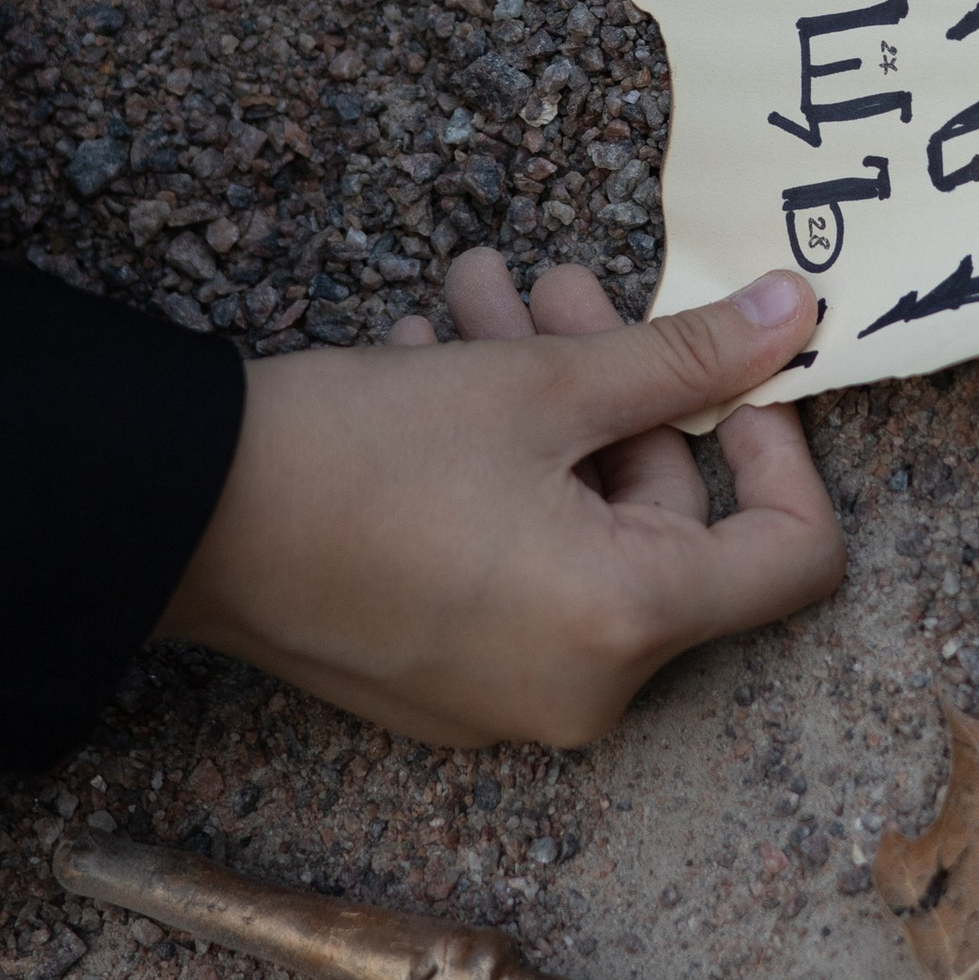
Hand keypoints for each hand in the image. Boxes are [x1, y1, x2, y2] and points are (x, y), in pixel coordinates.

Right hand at [151, 250, 840, 750]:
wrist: (179, 518)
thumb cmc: (363, 454)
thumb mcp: (543, 382)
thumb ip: (687, 354)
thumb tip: (800, 314)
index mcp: (627, 627)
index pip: (793, 556)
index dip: (783, 447)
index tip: (735, 370)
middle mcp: (579, 690)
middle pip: (667, 523)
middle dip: (623, 386)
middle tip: (561, 283)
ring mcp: (504, 696)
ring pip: (581, 527)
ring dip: (547, 401)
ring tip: (478, 294)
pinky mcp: (439, 681)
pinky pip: (517, 568)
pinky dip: (501, 470)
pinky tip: (430, 363)